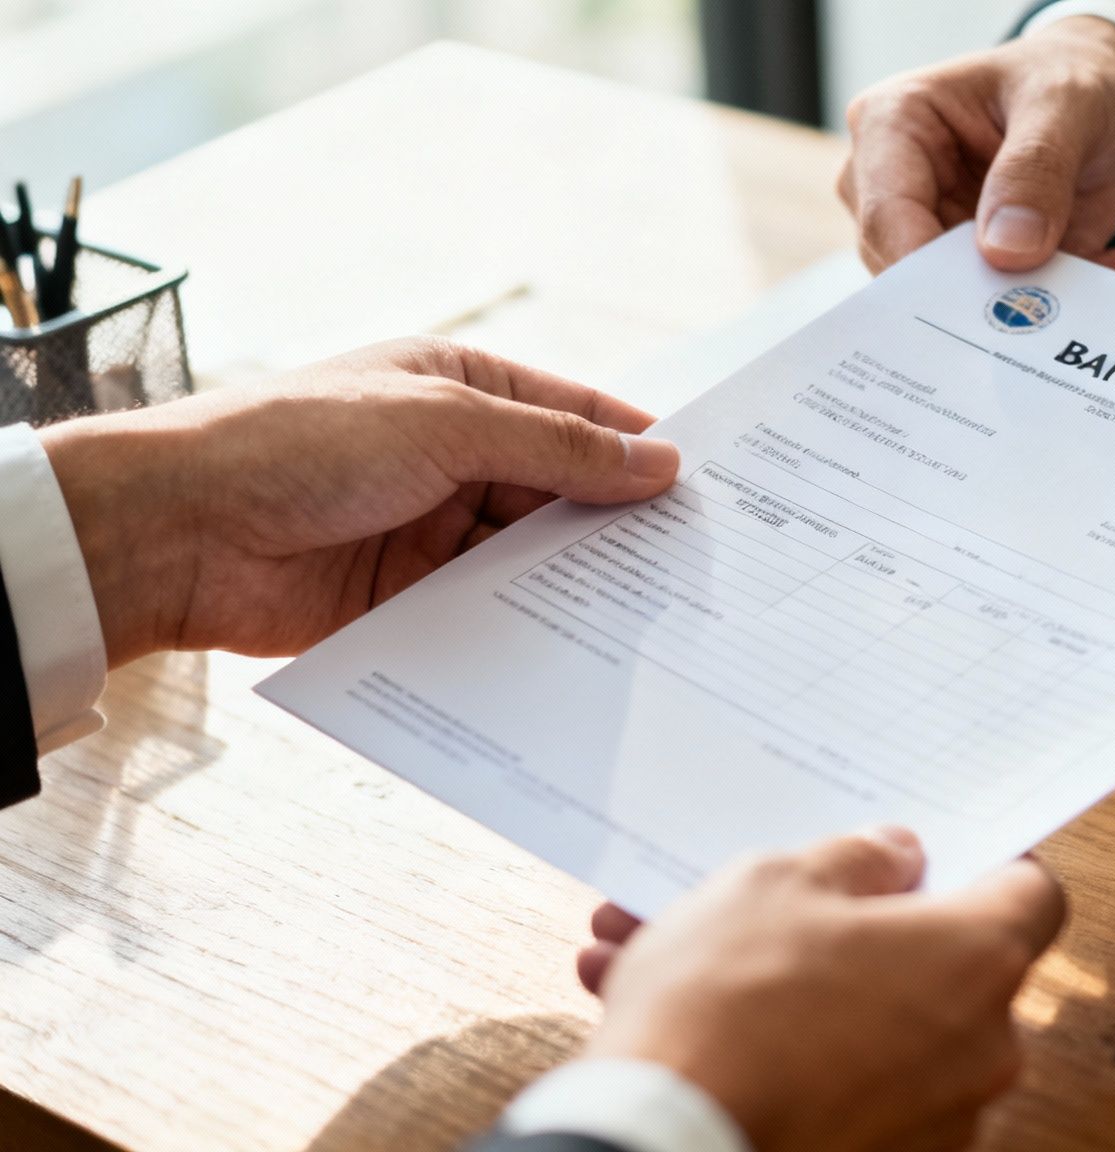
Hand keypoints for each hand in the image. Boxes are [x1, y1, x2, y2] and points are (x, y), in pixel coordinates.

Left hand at [38, 337, 680, 665]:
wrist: (178, 532)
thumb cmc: (298, 444)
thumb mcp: (446, 424)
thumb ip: (557, 447)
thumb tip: (660, 463)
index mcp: (462, 387)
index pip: (576, 413)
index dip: (640, 446)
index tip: (710, 486)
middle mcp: (454, 456)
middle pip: (563, 492)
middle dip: (619, 524)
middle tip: (699, 564)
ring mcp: (433, 530)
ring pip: (531, 557)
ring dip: (578, 582)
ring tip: (657, 615)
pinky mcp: (410, 598)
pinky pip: (489, 612)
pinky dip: (529, 628)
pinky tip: (583, 651)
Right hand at [579, 829, 1065, 1151]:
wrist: (663, 1145)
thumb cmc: (727, 1007)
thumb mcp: (777, 885)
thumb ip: (857, 859)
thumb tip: (899, 857)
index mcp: (976, 960)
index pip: (1031, 894)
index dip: (986, 864)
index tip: (939, 856)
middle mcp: (980, 1048)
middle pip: (950, 966)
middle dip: (873, 934)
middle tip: (796, 909)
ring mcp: (940, 1118)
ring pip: (885, 1030)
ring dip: (817, 997)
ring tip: (703, 968)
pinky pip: (851, 1089)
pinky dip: (797, 1061)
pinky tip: (704, 1035)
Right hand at [839, 16, 1114, 278]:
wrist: (1106, 100)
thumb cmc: (1067, 78)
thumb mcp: (1064, 104)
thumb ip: (1036, 168)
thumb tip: (1007, 250)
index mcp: (893, 124)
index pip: (887, 214)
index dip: (924, 269)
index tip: (982, 302)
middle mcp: (899, 184)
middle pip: (910, 270)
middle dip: (982, 296)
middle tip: (1050, 305)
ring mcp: (936, 231)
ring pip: (960, 299)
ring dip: (1038, 299)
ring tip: (1110, 271)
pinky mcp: (979, 267)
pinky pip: (1012, 305)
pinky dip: (1070, 296)